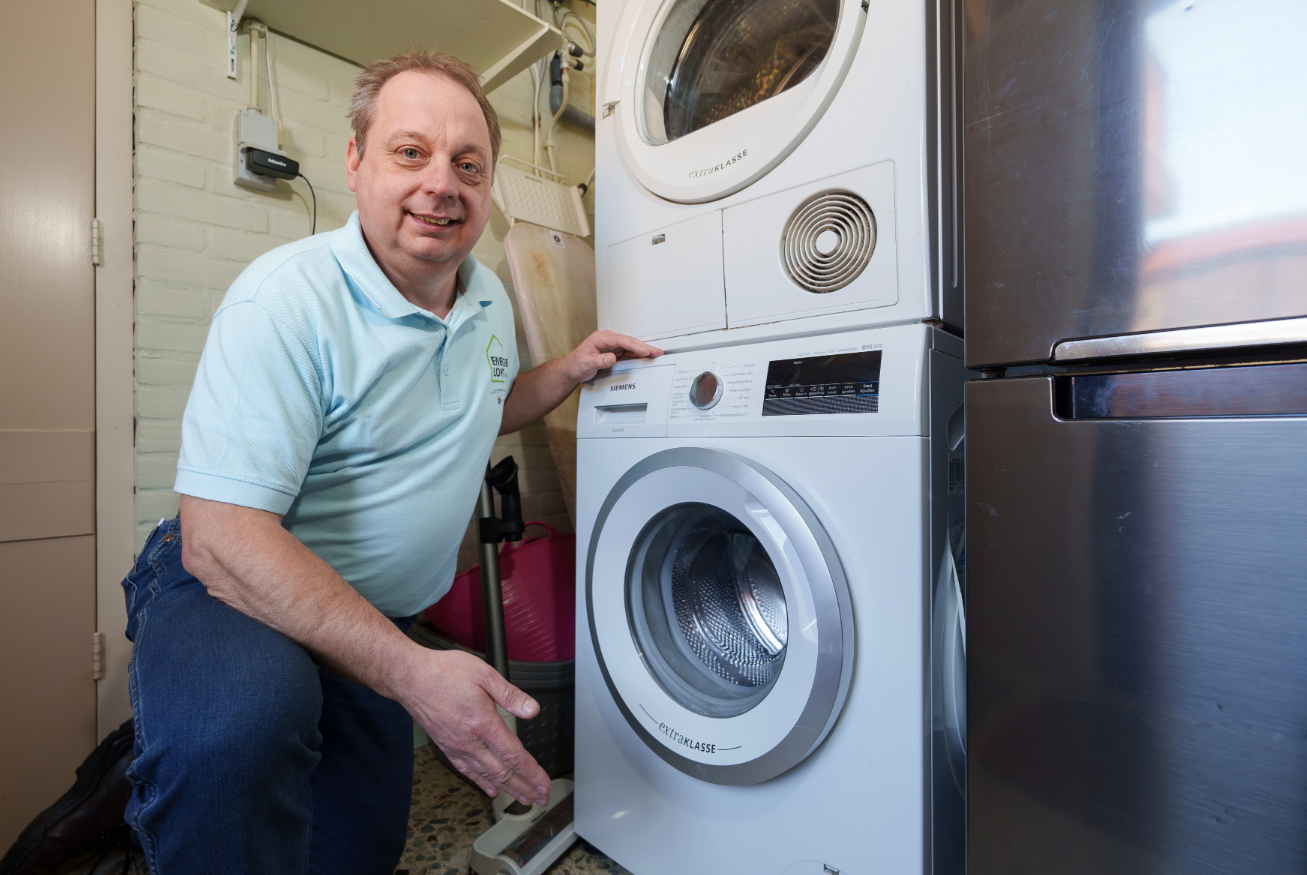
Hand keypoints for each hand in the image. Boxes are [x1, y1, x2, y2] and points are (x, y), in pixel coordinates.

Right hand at [403, 649, 550, 806]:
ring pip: (487, 775)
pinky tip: (491, 788)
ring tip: (523, 798)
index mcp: (483, 723)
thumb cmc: (443, 673)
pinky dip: (482, 782)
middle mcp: (470, 740)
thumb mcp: (484, 674)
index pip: (514, 756)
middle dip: (525, 788)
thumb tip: (532, 709)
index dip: (532, 774)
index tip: (544, 785)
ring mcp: (457, 746)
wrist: (409, 678)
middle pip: (503, 772)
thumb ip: (510, 694)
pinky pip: (467, 770)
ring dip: (508, 789)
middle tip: (541, 798)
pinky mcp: (446, 746)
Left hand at [559, 330, 663, 382]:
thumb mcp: (586, 364)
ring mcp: (611, 345)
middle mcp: (607, 339)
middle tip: (656, 351)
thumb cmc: (576, 364)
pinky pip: (628, 351)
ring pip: (630, 346)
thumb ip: (599, 361)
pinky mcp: (614, 351)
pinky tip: (646, 356)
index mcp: (600, 338)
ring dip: (643, 349)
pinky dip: (638, 354)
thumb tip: (611, 358)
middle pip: (629, 341)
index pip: (621, 340)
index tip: (643, 350)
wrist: (572, 368)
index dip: (634, 345)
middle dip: (643, 346)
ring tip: (656, 353)